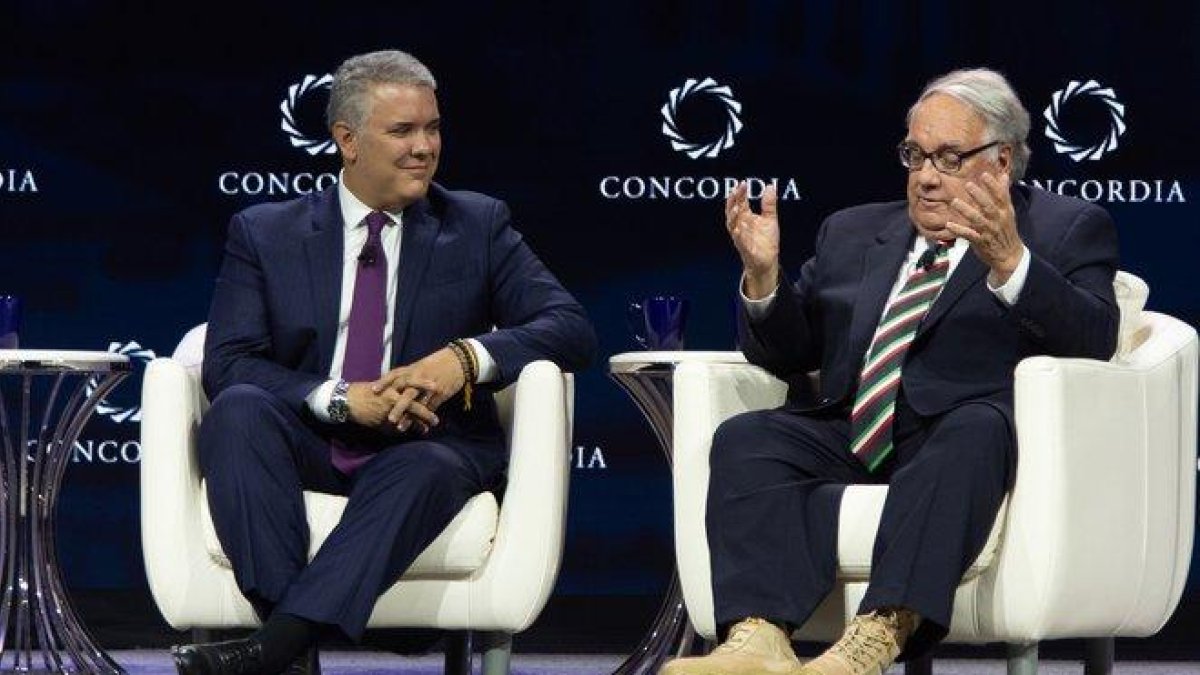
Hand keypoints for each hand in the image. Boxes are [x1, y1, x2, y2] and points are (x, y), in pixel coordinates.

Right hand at [346, 381, 437, 433]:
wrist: (348, 400)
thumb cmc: (367, 392)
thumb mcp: (383, 386)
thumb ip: (397, 389)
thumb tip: (411, 394)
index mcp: (392, 382)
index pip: (411, 379)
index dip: (424, 382)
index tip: (437, 385)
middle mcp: (392, 392)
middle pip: (412, 395)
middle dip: (426, 401)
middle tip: (439, 402)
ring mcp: (388, 404)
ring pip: (408, 411)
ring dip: (421, 419)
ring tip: (431, 425)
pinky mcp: (383, 416)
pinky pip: (399, 423)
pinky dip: (409, 427)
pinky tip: (418, 431)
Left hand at [373, 347, 467, 428]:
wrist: (458, 361)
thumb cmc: (439, 363)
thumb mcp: (422, 365)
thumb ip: (409, 375)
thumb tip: (396, 384)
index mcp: (413, 369)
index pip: (395, 375)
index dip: (384, 382)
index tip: (373, 391)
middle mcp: (420, 378)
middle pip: (405, 393)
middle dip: (396, 406)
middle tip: (387, 417)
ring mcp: (430, 387)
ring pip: (417, 404)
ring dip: (408, 417)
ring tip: (400, 428)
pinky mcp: (440, 394)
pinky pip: (430, 407)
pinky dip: (423, 417)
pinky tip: (419, 426)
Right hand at [725, 181, 780, 298]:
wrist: (768, 260)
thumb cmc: (766, 240)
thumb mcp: (770, 219)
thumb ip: (768, 204)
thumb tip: (770, 186)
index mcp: (745, 217)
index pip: (740, 202)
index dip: (740, 193)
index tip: (743, 183)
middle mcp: (740, 225)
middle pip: (733, 210)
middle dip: (734, 200)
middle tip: (737, 190)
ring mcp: (740, 236)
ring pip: (732, 225)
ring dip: (733, 216)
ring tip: (736, 207)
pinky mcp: (744, 248)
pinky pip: (739, 241)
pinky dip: (738, 235)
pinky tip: (738, 228)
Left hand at [946, 172, 1023, 283]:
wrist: (1009, 256)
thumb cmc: (1006, 231)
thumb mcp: (1008, 212)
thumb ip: (1004, 194)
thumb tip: (1004, 175)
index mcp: (1005, 212)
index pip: (1000, 197)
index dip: (992, 186)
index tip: (984, 174)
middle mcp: (997, 220)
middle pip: (988, 207)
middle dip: (979, 196)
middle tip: (968, 185)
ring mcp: (989, 232)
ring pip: (977, 220)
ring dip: (966, 211)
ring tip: (954, 202)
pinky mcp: (981, 242)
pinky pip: (969, 235)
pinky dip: (959, 230)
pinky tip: (949, 224)